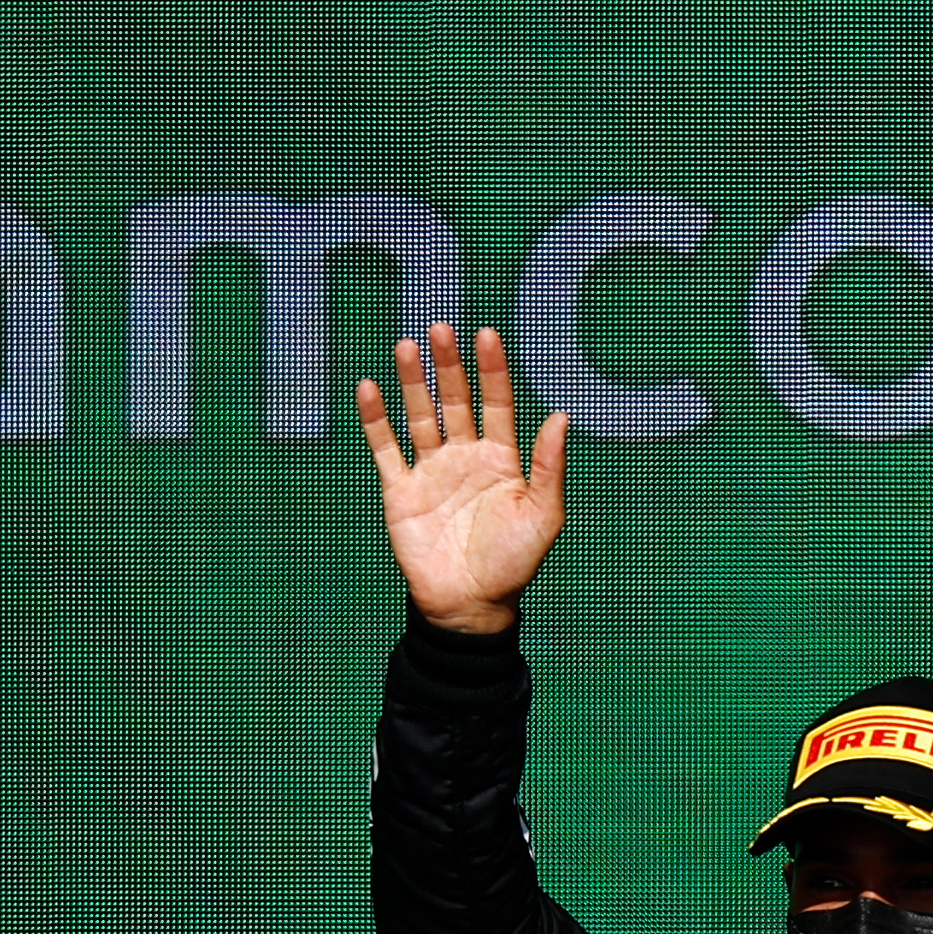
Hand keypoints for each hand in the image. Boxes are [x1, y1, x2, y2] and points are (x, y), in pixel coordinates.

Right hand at [356, 320, 567, 633]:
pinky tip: (370, 388)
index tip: (486, 334)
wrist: (470, 605)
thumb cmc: (514, 564)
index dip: (492, 370)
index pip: (497, 404)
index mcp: (503, 462)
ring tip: (407, 346)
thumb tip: (562, 415)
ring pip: (420, 415)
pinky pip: (386, 448)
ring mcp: (432, 472)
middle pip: (455, 400)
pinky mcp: (401, 490)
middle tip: (440, 328)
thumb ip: (549, 466)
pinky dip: (376, 419)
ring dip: (412, 382)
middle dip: (448, 366)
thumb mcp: (543, 515)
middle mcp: (466, 459)